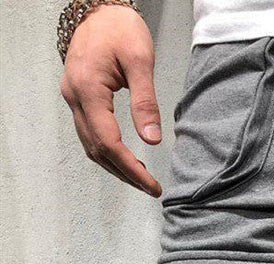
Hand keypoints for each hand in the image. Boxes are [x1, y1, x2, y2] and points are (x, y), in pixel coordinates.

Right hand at [60, 4, 161, 195]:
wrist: (100, 9)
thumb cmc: (120, 29)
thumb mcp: (140, 61)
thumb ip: (146, 102)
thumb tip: (152, 139)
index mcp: (88, 89)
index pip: (109, 142)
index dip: (131, 168)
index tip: (151, 184)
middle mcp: (75, 97)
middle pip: (97, 149)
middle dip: (124, 173)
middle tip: (151, 188)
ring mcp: (74, 97)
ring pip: (90, 145)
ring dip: (115, 167)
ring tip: (141, 180)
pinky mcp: (79, 97)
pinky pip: (89, 133)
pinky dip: (107, 152)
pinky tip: (126, 160)